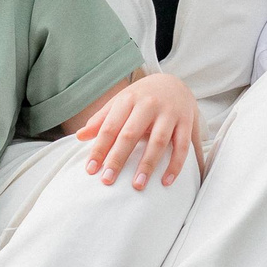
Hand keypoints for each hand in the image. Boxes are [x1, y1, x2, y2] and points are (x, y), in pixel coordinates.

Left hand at [75, 72, 200, 188]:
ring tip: (137, 185)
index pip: (110, 127)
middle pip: (130, 134)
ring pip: (158, 141)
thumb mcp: (121, 101)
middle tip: (107, 180)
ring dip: (147, 165)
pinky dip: (175, 165)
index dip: (99, 149)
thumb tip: (79, 136)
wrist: (175, 82)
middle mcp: (148, 104)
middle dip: (118, 158)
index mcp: (128, 99)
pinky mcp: (186, 122)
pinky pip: (182, 146)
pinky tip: (166, 182)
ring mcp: (169, 113)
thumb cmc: (142, 97)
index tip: (91, 169)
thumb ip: (101, 119)